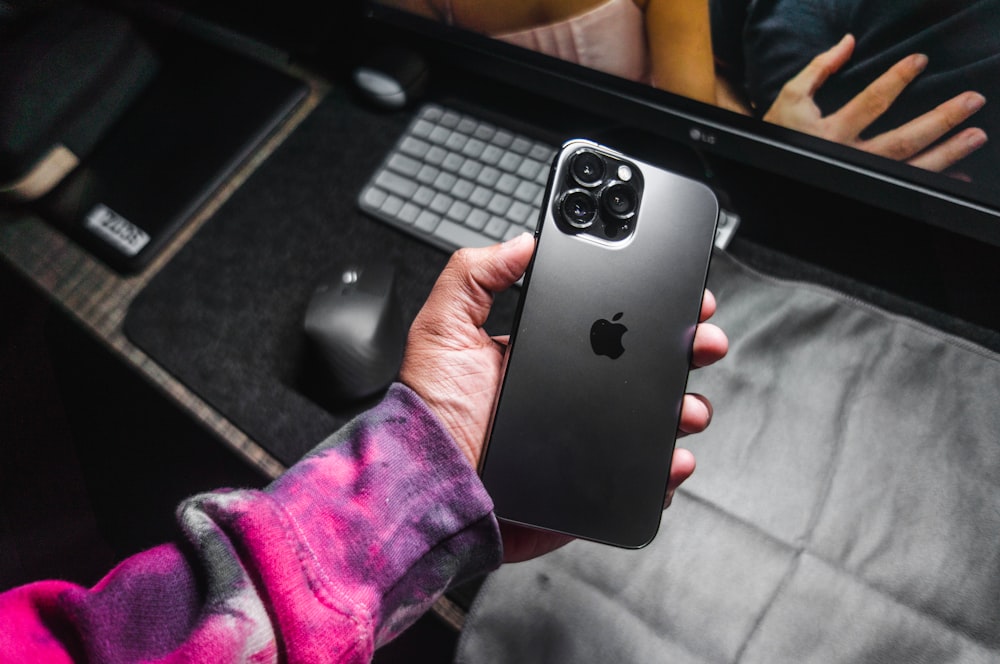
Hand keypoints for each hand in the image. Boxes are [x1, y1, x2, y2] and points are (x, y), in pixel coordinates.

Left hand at [400, 233, 728, 562]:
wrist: (428, 485)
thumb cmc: (431, 413)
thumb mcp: (443, 328)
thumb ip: (475, 276)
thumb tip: (522, 240)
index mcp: (545, 355)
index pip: (608, 323)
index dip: (648, 307)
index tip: (679, 294)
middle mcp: (570, 394)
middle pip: (644, 366)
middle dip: (684, 349)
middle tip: (701, 340)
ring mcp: (584, 438)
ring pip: (652, 418)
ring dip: (685, 407)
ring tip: (688, 407)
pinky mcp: (590, 482)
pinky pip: (640, 473)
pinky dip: (666, 466)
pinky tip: (673, 456)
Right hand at [763, 34, 987, 172]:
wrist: (769, 168)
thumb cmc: (780, 133)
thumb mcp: (792, 98)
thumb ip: (819, 69)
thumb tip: (848, 42)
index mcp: (830, 133)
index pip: (872, 102)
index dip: (897, 79)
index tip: (920, 61)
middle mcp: (849, 157)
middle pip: (902, 140)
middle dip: (940, 120)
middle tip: (971, 102)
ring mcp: (861, 176)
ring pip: (910, 167)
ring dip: (948, 153)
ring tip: (976, 135)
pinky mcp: (867, 188)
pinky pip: (906, 188)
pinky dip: (933, 180)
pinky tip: (959, 173)